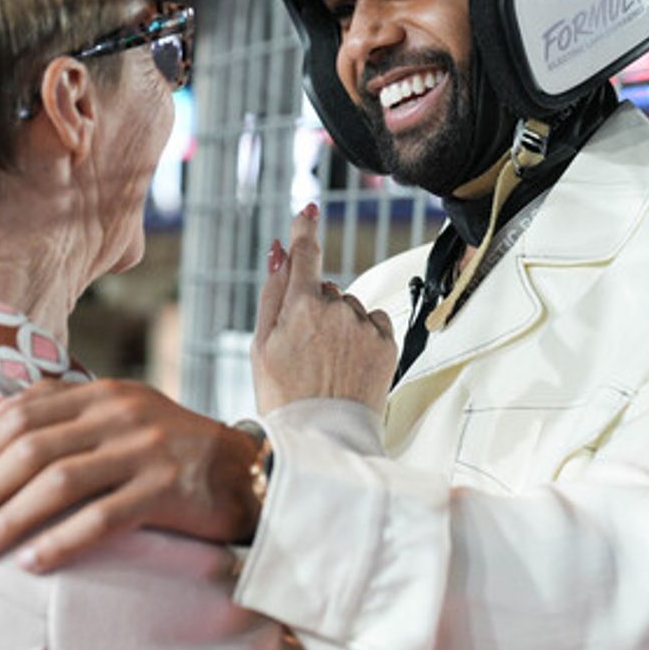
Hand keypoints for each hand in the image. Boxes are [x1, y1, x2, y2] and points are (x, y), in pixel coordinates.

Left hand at [0, 379, 261, 571]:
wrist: (249, 471)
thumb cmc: (174, 447)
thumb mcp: (124, 412)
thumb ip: (66, 409)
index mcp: (104, 393)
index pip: (24, 415)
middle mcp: (120, 415)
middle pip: (32, 449)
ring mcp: (144, 451)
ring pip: (58, 481)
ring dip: (9, 517)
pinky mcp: (165, 490)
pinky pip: (101, 518)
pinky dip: (59, 540)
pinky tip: (30, 562)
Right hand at [252, 205, 395, 414]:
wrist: (323, 438)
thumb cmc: (283, 394)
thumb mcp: (261, 343)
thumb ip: (272, 291)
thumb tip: (279, 250)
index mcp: (301, 305)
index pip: (305, 254)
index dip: (304, 229)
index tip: (308, 211)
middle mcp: (337, 309)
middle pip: (326, 289)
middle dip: (314, 305)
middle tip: (301, 348)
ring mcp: (364, 326)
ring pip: (350, 306)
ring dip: (339, 322)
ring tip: (326, 362)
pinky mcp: (387, 343)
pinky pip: (374, 321)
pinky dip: (363, 333)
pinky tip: (349, 361)